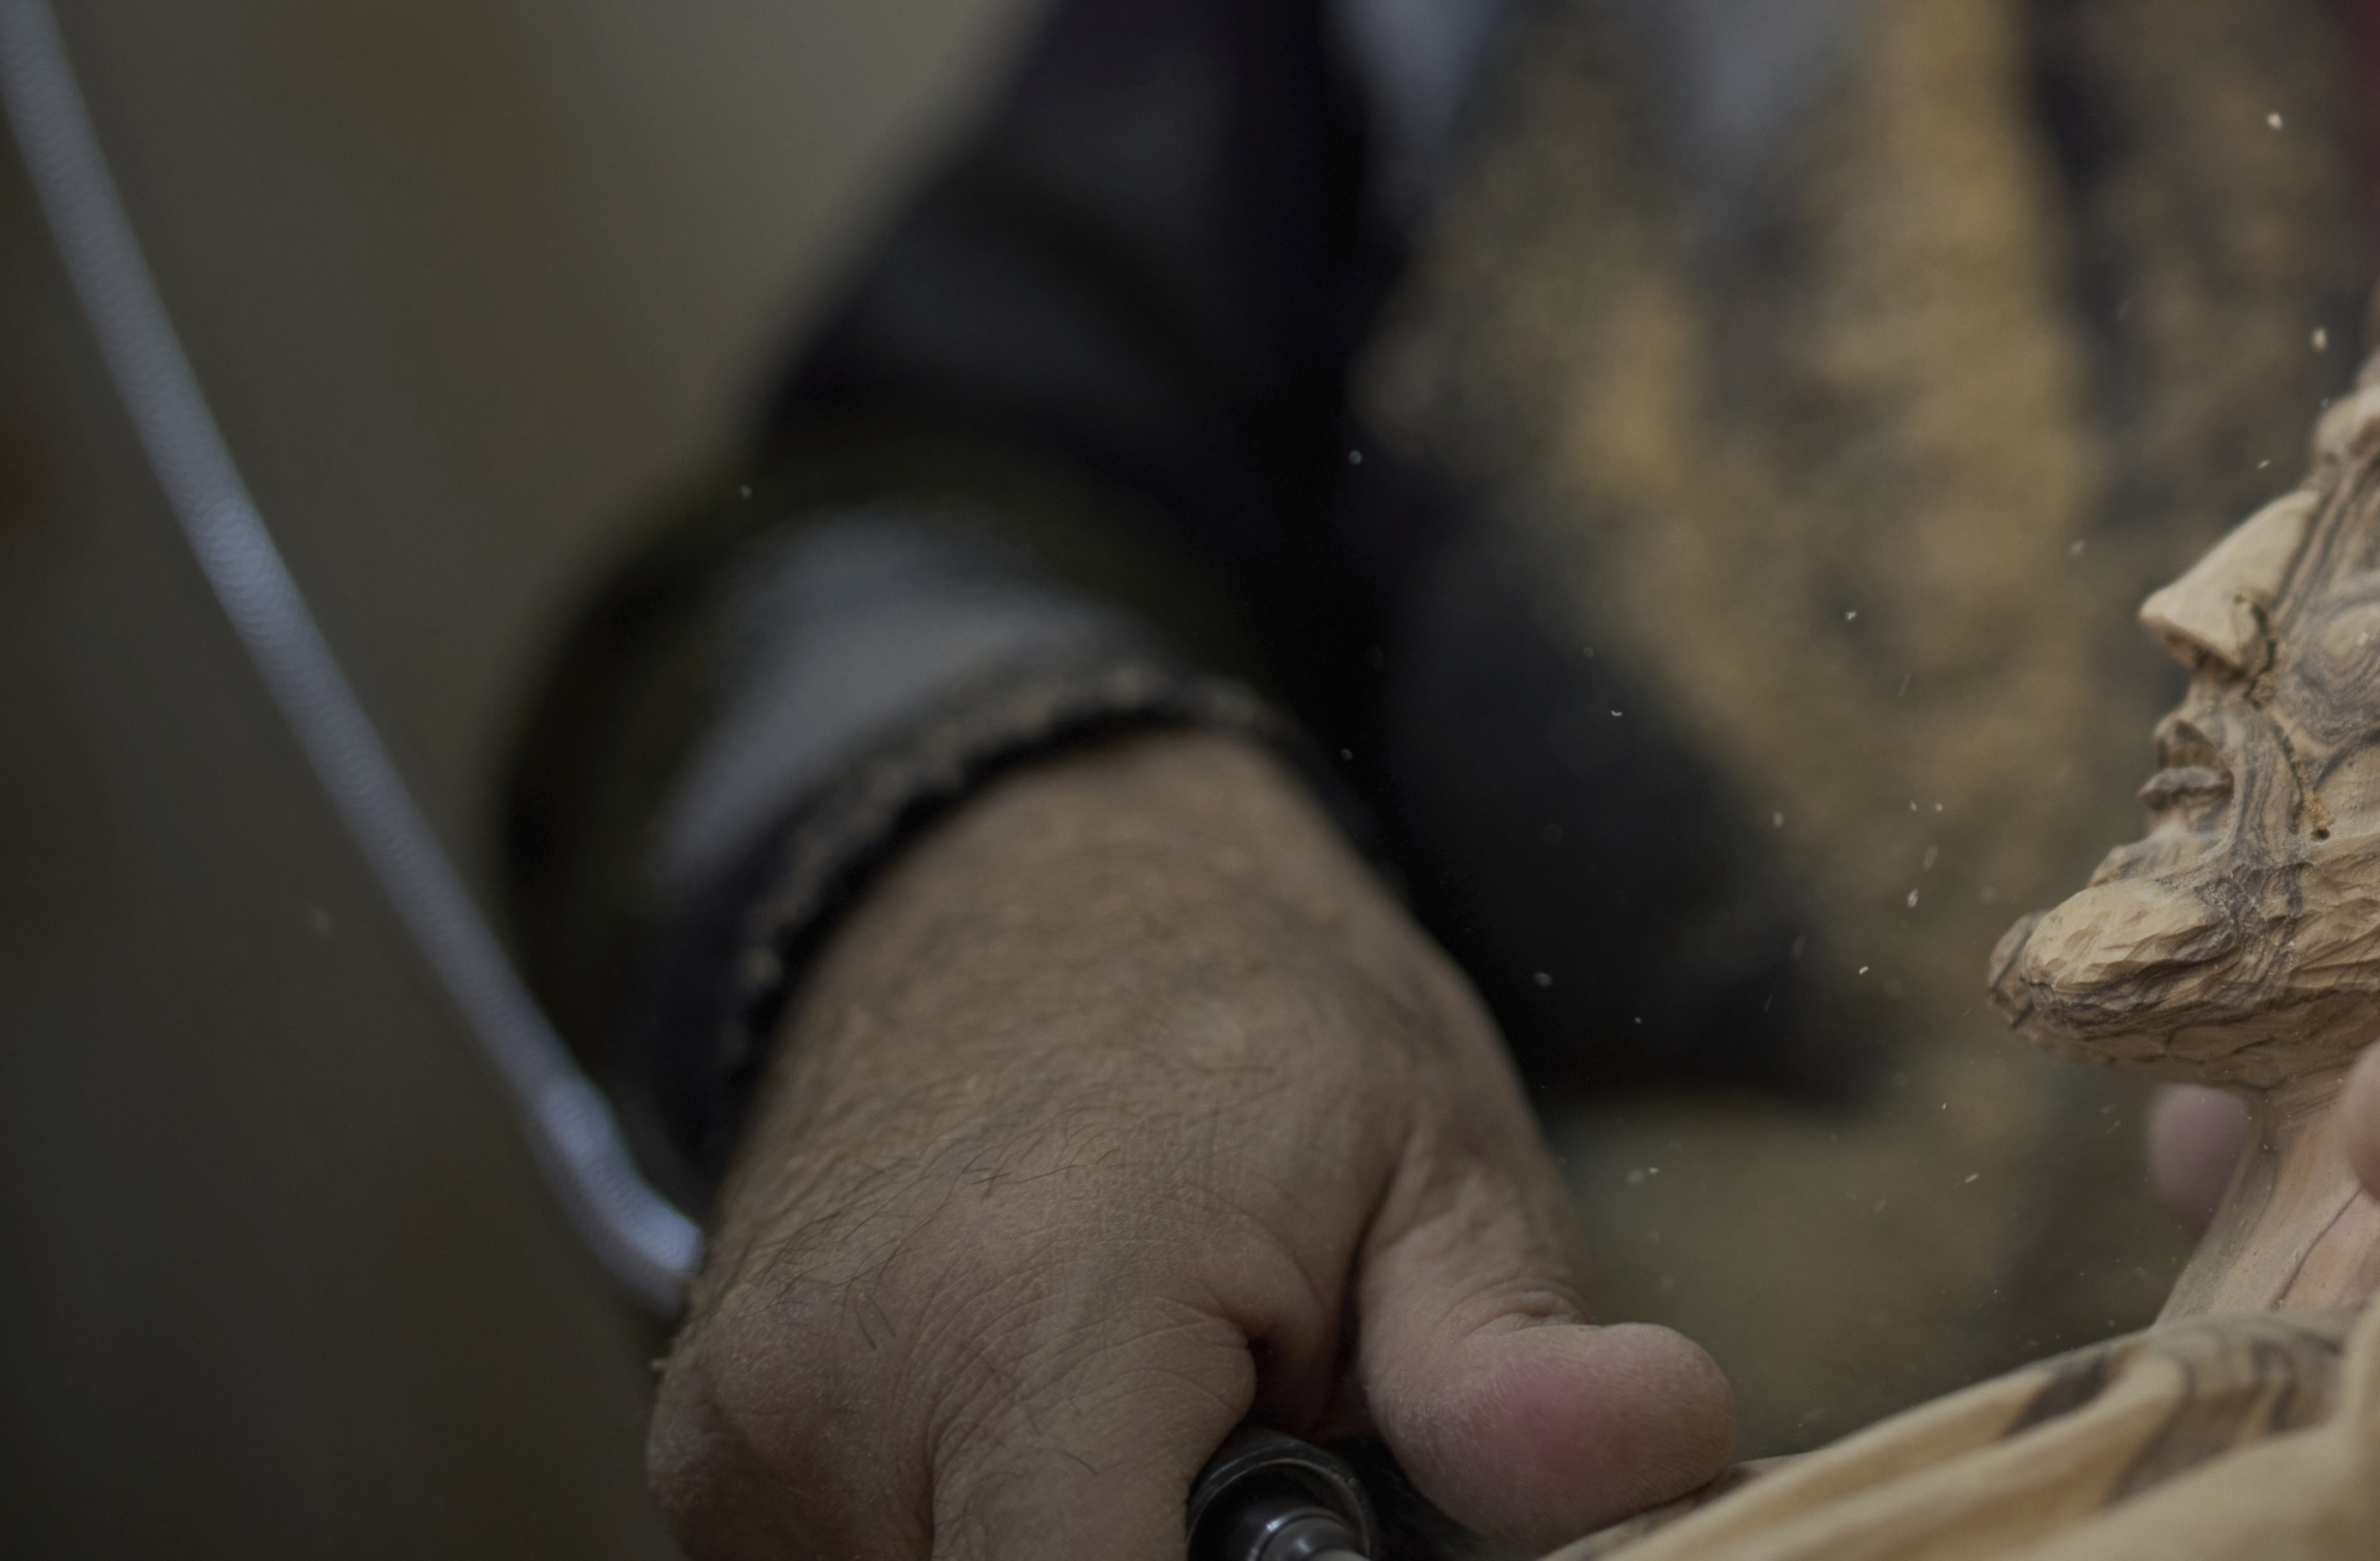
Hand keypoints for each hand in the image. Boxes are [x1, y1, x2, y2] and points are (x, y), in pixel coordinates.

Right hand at [651, 731, 1734, 1559]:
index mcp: (1032, 1322)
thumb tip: (1670, 1443)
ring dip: (1074, 1559)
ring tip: (1168, 1445)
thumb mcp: (1439, 1167)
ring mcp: (738, 1444)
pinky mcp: (705, 1472)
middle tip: (1259, 1477)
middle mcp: (833, 1396)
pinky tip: (1065, 1451)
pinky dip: (977, 1541)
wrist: (1024, 889)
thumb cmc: (1261, 1031)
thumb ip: (1513, 1363)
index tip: (1319, 1548)